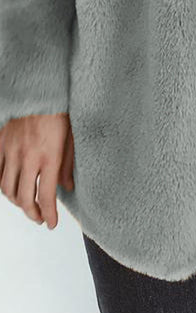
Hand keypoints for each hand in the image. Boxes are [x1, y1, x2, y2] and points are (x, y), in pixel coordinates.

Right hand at [0, 113, 74, 228]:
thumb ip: (68, 164)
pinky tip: (11, 188)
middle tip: (40, 218)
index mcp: (49, 156)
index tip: (51, 223)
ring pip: (7, 189)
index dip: (49, 215)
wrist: (38, 89)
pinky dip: (2, 185)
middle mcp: (28, 157)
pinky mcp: (1, 144)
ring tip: (27, 205)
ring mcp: (11, 151)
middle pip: (24, 198)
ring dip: (16, 202)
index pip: (46, 196)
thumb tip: (67, 187)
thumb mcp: (71, 137)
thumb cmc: (59, 111)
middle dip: (32, 214)